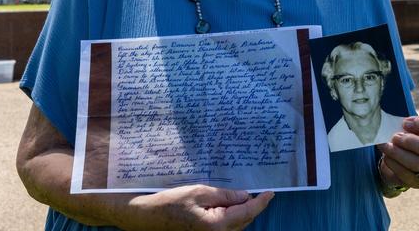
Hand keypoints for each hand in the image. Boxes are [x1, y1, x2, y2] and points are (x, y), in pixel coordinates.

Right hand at [127, 185, 273, 230]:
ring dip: (240, 213)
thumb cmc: (170, 203)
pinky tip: (227, 208)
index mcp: (217, 226)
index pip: (247, 212)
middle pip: (244, 221)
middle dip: (250, 206)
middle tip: (256, 191)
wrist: (147, 219)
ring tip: (238, 197)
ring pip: (236, 227)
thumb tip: (244, 196)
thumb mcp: (199, 192)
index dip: (261, 202)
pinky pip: (226, 230)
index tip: (271, 193)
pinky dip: (231, 219)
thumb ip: (224, 195)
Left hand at [377, 116, 418, 191]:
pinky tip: (386, 157)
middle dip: (410, 142)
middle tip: (395, 137)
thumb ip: (408, 126)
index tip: (404, 123)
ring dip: (398, 153)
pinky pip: (406, 175)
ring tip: (386, 146)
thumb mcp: (413, 130)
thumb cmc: (410, 140)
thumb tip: (397, 124)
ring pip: (417, 164)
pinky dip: (393, 164)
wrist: (404, 163)